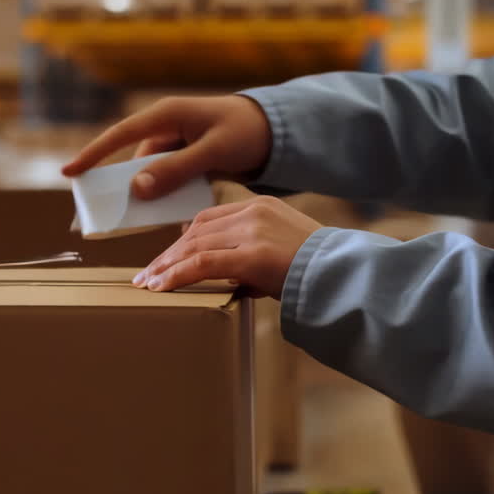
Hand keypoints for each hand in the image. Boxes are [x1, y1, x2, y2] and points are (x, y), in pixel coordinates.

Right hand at [62, 95, 272, 199]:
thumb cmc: (245, 132)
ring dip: (144, 195)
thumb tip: (136, 187)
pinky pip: (164, 179)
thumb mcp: (213, 151)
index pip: (120, 135)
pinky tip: (168, 214)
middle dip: (118, 186)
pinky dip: (163, 195)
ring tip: (136, 220)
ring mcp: (173, 144)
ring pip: (147, 174)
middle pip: (130, 160)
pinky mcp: (183, 158)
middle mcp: (164, 127)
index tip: (69, 173)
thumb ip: (176, 169)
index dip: (93, 154)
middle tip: (102, 213)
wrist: (274, 130)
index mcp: (167, 115)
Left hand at [133, 196, 322, 297]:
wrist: (346, 276)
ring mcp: (252, 231)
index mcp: (260, 206)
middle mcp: (253, 212)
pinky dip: (178, 275)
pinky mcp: (253, 255)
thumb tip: (222, 272)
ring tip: (148, 285)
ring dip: (167, 266)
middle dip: (168, 254)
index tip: (165, 258)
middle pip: (196, 231)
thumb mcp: (282, 250)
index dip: (181, 240)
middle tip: (146, 275)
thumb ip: (251, 253)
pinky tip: (162, 286)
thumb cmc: (319, 271)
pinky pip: (203, 264)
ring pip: (195, 246)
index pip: (208, 219)